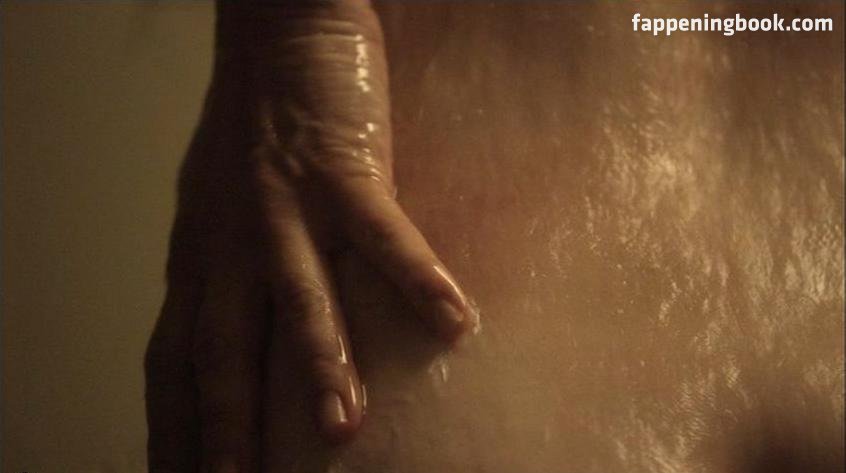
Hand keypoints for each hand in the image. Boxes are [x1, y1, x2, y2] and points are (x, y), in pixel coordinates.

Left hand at [144, 2, 473, 471]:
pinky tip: (453, 320)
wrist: (277, 32)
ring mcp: (282, 205)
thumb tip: (238, 346)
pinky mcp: (339, 166)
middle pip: (216, 349)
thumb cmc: (254, 126)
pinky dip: (414, 276)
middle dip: (224, 426)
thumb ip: (224, 277)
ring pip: (294, 296)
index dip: (172, 427)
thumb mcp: (218, 213)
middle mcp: (229, 242)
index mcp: (201, 259)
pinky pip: (380, 231)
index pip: (172, 361)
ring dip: (320, 365)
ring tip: (344, 429)